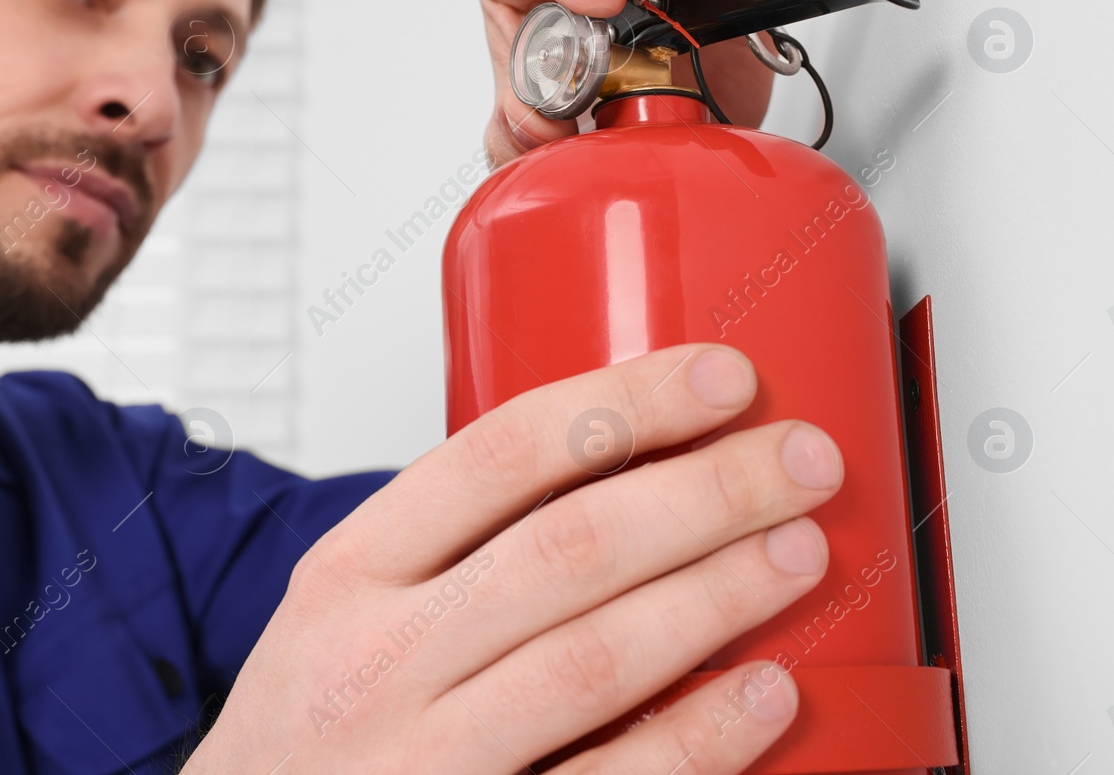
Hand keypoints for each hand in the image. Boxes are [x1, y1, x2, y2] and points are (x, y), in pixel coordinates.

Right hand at [183, 344, 842, 773]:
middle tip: (800, 460)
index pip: (498, 455)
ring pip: (595, 662)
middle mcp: (380, 660)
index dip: (627, 406)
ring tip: (799, 552)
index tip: (721, 378)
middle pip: (568, 549)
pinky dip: (696, 739)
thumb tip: (627, 465)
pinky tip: (763, 696)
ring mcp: (425, 762)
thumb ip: (452, 544)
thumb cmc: (313, 725)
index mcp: (349, 573)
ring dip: (716, 598)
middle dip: (706, 493)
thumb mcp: (341, 608)